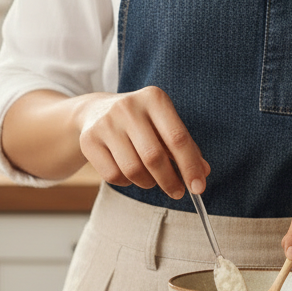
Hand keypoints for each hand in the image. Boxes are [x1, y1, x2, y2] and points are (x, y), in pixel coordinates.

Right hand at [76, 86, 209, 200]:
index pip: (177, 137)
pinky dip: (127, 182)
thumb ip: (185, 146)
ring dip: (148, 182)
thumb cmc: (141, 120)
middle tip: (177, 192)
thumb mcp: (164, 123)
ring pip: (133, 169)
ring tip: (152, 179)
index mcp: (154, 98)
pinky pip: (113, 176)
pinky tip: (130, 174)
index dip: (190, 165)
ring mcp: (106, 123)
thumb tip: (202, 174)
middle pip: (154, 156)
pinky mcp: (88, 140)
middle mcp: (128, 107)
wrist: (97, 110)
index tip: (198, 187)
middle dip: (170, 180)